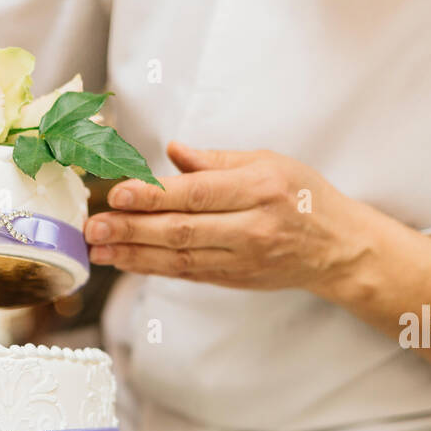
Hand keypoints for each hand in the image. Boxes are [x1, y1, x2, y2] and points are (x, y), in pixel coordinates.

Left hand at [85, 141, 369, 294]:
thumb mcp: (269, 162)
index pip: (197, 194)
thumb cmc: (302, 196)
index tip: (118, 194)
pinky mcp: (233, 279)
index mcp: (260, 188)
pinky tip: (124, 260)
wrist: (337, 247)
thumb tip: (173, 151)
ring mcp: (242, 257)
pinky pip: (185, 273)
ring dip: (133, 253)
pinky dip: (151, 267)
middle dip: (132, 228)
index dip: (154, 196)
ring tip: (98, 247)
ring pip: (179, 258)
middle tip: (93, 226)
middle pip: (182, 229)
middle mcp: (251, 226)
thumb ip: (217, 160)